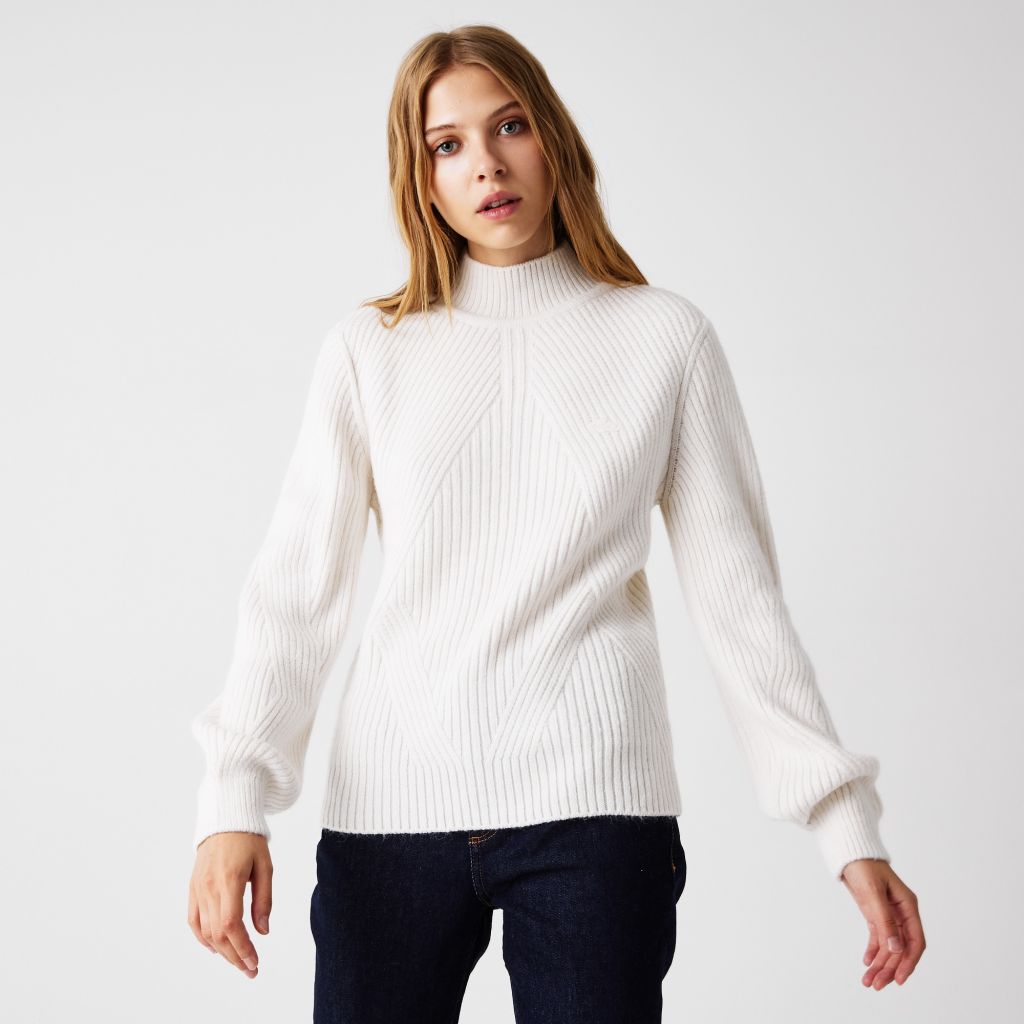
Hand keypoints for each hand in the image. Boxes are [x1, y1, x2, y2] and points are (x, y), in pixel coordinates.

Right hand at [188, 832, 272, 978]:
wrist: (225, 820)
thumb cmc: (249, 840)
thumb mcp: (265, 866)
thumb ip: (264, 899)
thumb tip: (263, 931)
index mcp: (229, 880)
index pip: (231, 924)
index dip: (242, 948)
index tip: (254, 962)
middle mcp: (209, 887)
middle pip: (218, 933)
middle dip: (234, 956)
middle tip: (251, 969)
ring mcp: (197, 889)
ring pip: (205, 931)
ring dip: (221, 951)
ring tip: (238, 961)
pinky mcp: (192, 889)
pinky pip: (194, 920)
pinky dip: (203, 938)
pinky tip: (216, 948)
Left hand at [840, 858, 924, 988]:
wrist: (849, 853)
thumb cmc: (863, 866)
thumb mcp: (873, 893)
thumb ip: (885, 921)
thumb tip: (896, 948)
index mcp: (908, 906)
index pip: (915, 941)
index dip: (909, 962)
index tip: (899, 980)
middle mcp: (901, 913)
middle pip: (900, 948)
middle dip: (890, 968)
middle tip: (876, 985)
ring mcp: (889, 915)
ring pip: (888, 946)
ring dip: (880, 964)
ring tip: (868, 981)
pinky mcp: (876, 915)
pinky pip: (878, 938)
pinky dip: (873, 951)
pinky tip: (867, 963)